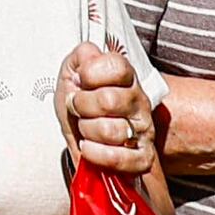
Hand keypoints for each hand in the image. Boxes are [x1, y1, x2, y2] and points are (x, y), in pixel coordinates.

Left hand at [58, 42, 151, 180]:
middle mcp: (138, 102)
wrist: (85, 145)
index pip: (117, 66)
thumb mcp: (71, 77)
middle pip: (108, 100)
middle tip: (77, 108)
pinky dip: (95, 154)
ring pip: (109, 130)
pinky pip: (116, 158)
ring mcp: (143, 131)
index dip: (91, 73)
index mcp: (125, 78)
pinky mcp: (142, 159)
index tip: (80, 81)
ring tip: (86, 129)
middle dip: (82, 106)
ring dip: (87, 131)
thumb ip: (79, 59)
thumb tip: (88, 55)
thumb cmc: (81, 111)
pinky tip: (89, 147)